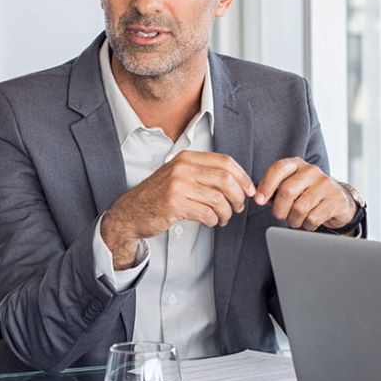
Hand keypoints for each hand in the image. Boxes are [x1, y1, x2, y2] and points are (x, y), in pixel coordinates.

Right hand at [100, 150, 255, 267]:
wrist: (131, 213)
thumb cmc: (158, 197)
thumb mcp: (179, 176)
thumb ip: (204, 175)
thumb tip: (239, 182)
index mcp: (186, 158)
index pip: (225, 162)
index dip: (242, 177)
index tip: (249, 191)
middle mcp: (182, 167)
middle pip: (225, 179)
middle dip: (237, 196)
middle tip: (237, 207)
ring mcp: (177, 185)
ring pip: (218, 198)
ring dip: (226, 212)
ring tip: (222, 218)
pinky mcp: (174, 203)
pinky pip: (206, 213)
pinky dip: (213, 220)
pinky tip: (210, 222)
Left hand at [253, 158, 355, 230]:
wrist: (338, 202)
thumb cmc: (307, 195)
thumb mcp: (291, 187)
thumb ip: (274, 190)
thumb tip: (258, 197)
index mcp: (297, 164)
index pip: (278, 168)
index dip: (266, 185)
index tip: (259, 200)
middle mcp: (312, 171)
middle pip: (287, 191)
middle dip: (279, 209)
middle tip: (281, 215)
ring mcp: (326, 184)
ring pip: (299, 208)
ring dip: (293, 220)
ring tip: (296, 220)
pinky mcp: (336, 200)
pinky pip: (312, 218)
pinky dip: (307, 225)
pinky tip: (310, 221)